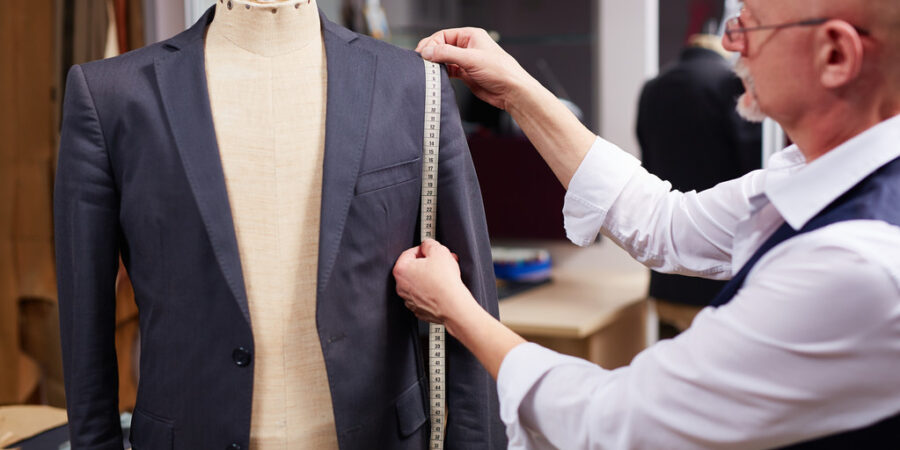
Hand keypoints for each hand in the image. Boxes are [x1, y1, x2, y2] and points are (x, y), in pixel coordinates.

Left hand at [393, 239, 475, 324]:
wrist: (453, 306)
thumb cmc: (444, 282)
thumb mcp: (438, 251)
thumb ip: (429, 243)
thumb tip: (427, 245)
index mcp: (401, 270)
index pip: (409, 253)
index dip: (423, 249)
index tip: (432, 251)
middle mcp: (401, 286)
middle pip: (414, 268)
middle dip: (429, 263)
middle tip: (441, 262)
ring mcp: (409, 300)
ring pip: (419, 283)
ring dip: (431, 277)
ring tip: (446, 275)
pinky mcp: (419, 309)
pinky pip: (424, 295)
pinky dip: (432, 291)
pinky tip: (444, 288)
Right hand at [416, 27, 534, 110]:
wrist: (511, 91)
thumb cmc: (501, 71)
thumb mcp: (471, 59)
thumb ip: (447, 54)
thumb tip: (428, 51)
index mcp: (471, 36)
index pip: (444, 35)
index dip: (432, 44)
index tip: (424, 54)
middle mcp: (468, 47)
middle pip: (442, 46)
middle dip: (432, 54)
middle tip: (423, 62)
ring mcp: (466, 61)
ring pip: (444, 59)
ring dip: (436, 65)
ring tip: (429, 71)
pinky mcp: (466, 74)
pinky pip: (449, 70)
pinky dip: (442, 73)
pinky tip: (438, 77)